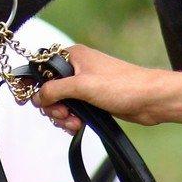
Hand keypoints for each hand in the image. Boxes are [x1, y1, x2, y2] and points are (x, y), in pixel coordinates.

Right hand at [32, 45, 181, 133]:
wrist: (149, 99)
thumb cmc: (120, 85)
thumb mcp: (82, 86)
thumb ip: (55, 90)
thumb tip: (36, 97)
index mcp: (72, 56)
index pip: (42, 68)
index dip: (35, 85)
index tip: (32, 102)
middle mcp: (76, 68)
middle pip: (49, 89)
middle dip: (53, 106)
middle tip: (64, 114)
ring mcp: (84, 84)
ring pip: (60, 102)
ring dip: (63, 116)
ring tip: (74, 122)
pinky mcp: (92, 99)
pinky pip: (72, 110)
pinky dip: (72, 120)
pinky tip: (79, 125)